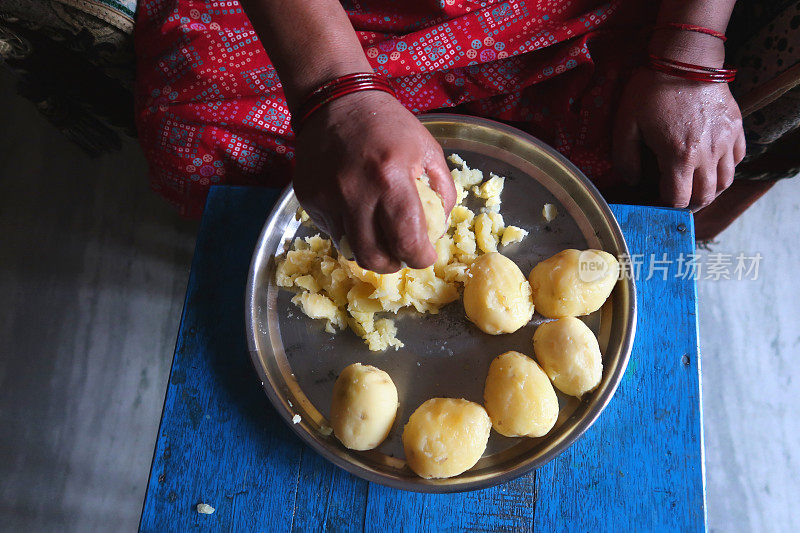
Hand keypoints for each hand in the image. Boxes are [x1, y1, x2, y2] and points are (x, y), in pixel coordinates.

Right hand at [292, 90, 455, 272]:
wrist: (336, 101)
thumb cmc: (388, 125)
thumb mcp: (428, 150)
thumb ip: (442, 192)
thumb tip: (437, 231)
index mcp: (391, 178)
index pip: (406, 240)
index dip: (420, 258)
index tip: (425, 255)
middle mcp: (355, 192)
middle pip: (373, 257)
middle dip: (393, 264)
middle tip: (401, 254)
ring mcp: (327, 197)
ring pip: (350, 249)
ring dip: (370, 250)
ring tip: (380, 234)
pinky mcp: (308, 199)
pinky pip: (332, 231)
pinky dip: (350, 231)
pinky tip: (357, 211)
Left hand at [613, 69, 745, 209]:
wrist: (685, 58)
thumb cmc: (651, 90)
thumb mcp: (626, 125)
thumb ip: (624, 158)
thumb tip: (632, 180)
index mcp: (679, 156)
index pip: (678, 200)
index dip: (665, 207)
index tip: (655, 202)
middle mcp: (708, 154)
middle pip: (705, 196)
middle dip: (689, 205)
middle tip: (675, 201)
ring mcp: (726, 141)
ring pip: (725, 181)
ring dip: (709, 191)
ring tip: (693, 188)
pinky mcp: (736, 127)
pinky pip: (738, 159)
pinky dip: (726, 169)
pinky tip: (710, 165)